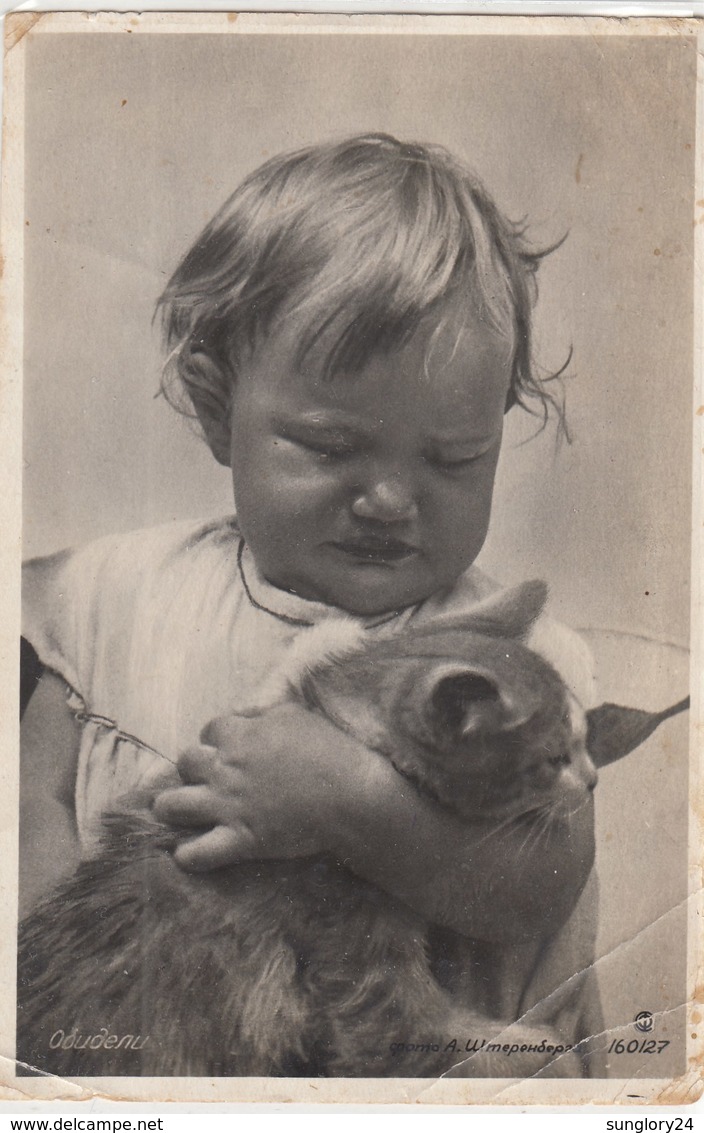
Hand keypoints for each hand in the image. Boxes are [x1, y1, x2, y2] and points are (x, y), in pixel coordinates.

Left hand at [152, 703, 365, 871]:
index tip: (227, 747)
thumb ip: (264, 712)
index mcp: (241, 735)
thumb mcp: (296, 715)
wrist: (351, 796)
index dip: (216, 739)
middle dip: (192, 767)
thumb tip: (245, 712)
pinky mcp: (241, 840)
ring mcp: (230, 806)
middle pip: (186, 761)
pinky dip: (188, 856)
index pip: (210, 730)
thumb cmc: (331, 752)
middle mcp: (227, 769)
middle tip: (204, 777)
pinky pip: (199, 853)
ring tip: (171, 811)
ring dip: (169, 807)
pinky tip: (185, 854)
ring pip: (175, 805)